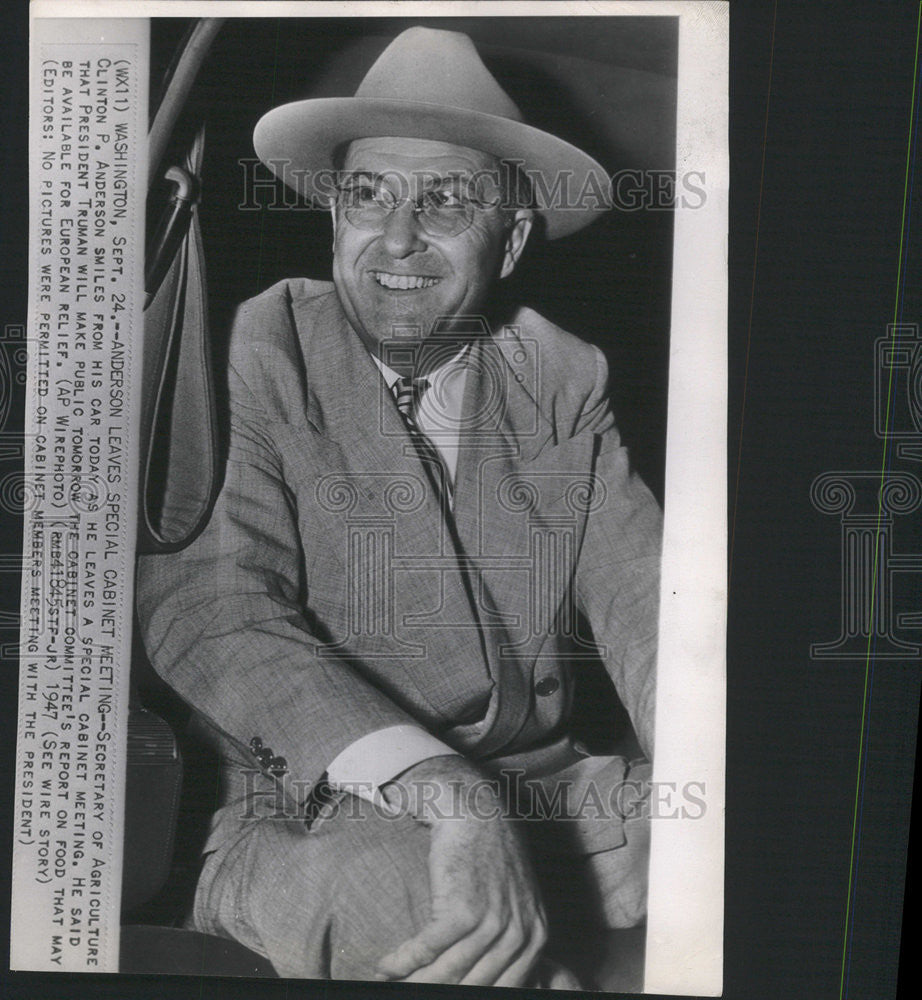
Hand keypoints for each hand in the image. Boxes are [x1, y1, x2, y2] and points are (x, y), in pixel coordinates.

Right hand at [374, 755, 547, 985]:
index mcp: (536, 936)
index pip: (503, 988)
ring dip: (414, 982)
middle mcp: (519, 934)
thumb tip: (491, 979)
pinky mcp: (461, 909)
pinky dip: (402, 961)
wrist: (475, 811)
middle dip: (438, 992)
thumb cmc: (491, 853)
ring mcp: (493, 923)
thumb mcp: (518, 898)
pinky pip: (427, 950)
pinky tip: (385, 965)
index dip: (468, 996)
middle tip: (411, 994)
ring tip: (393, 985)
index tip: (440, 996)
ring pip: (447, 974)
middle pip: (474, 986)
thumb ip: (514, 939)